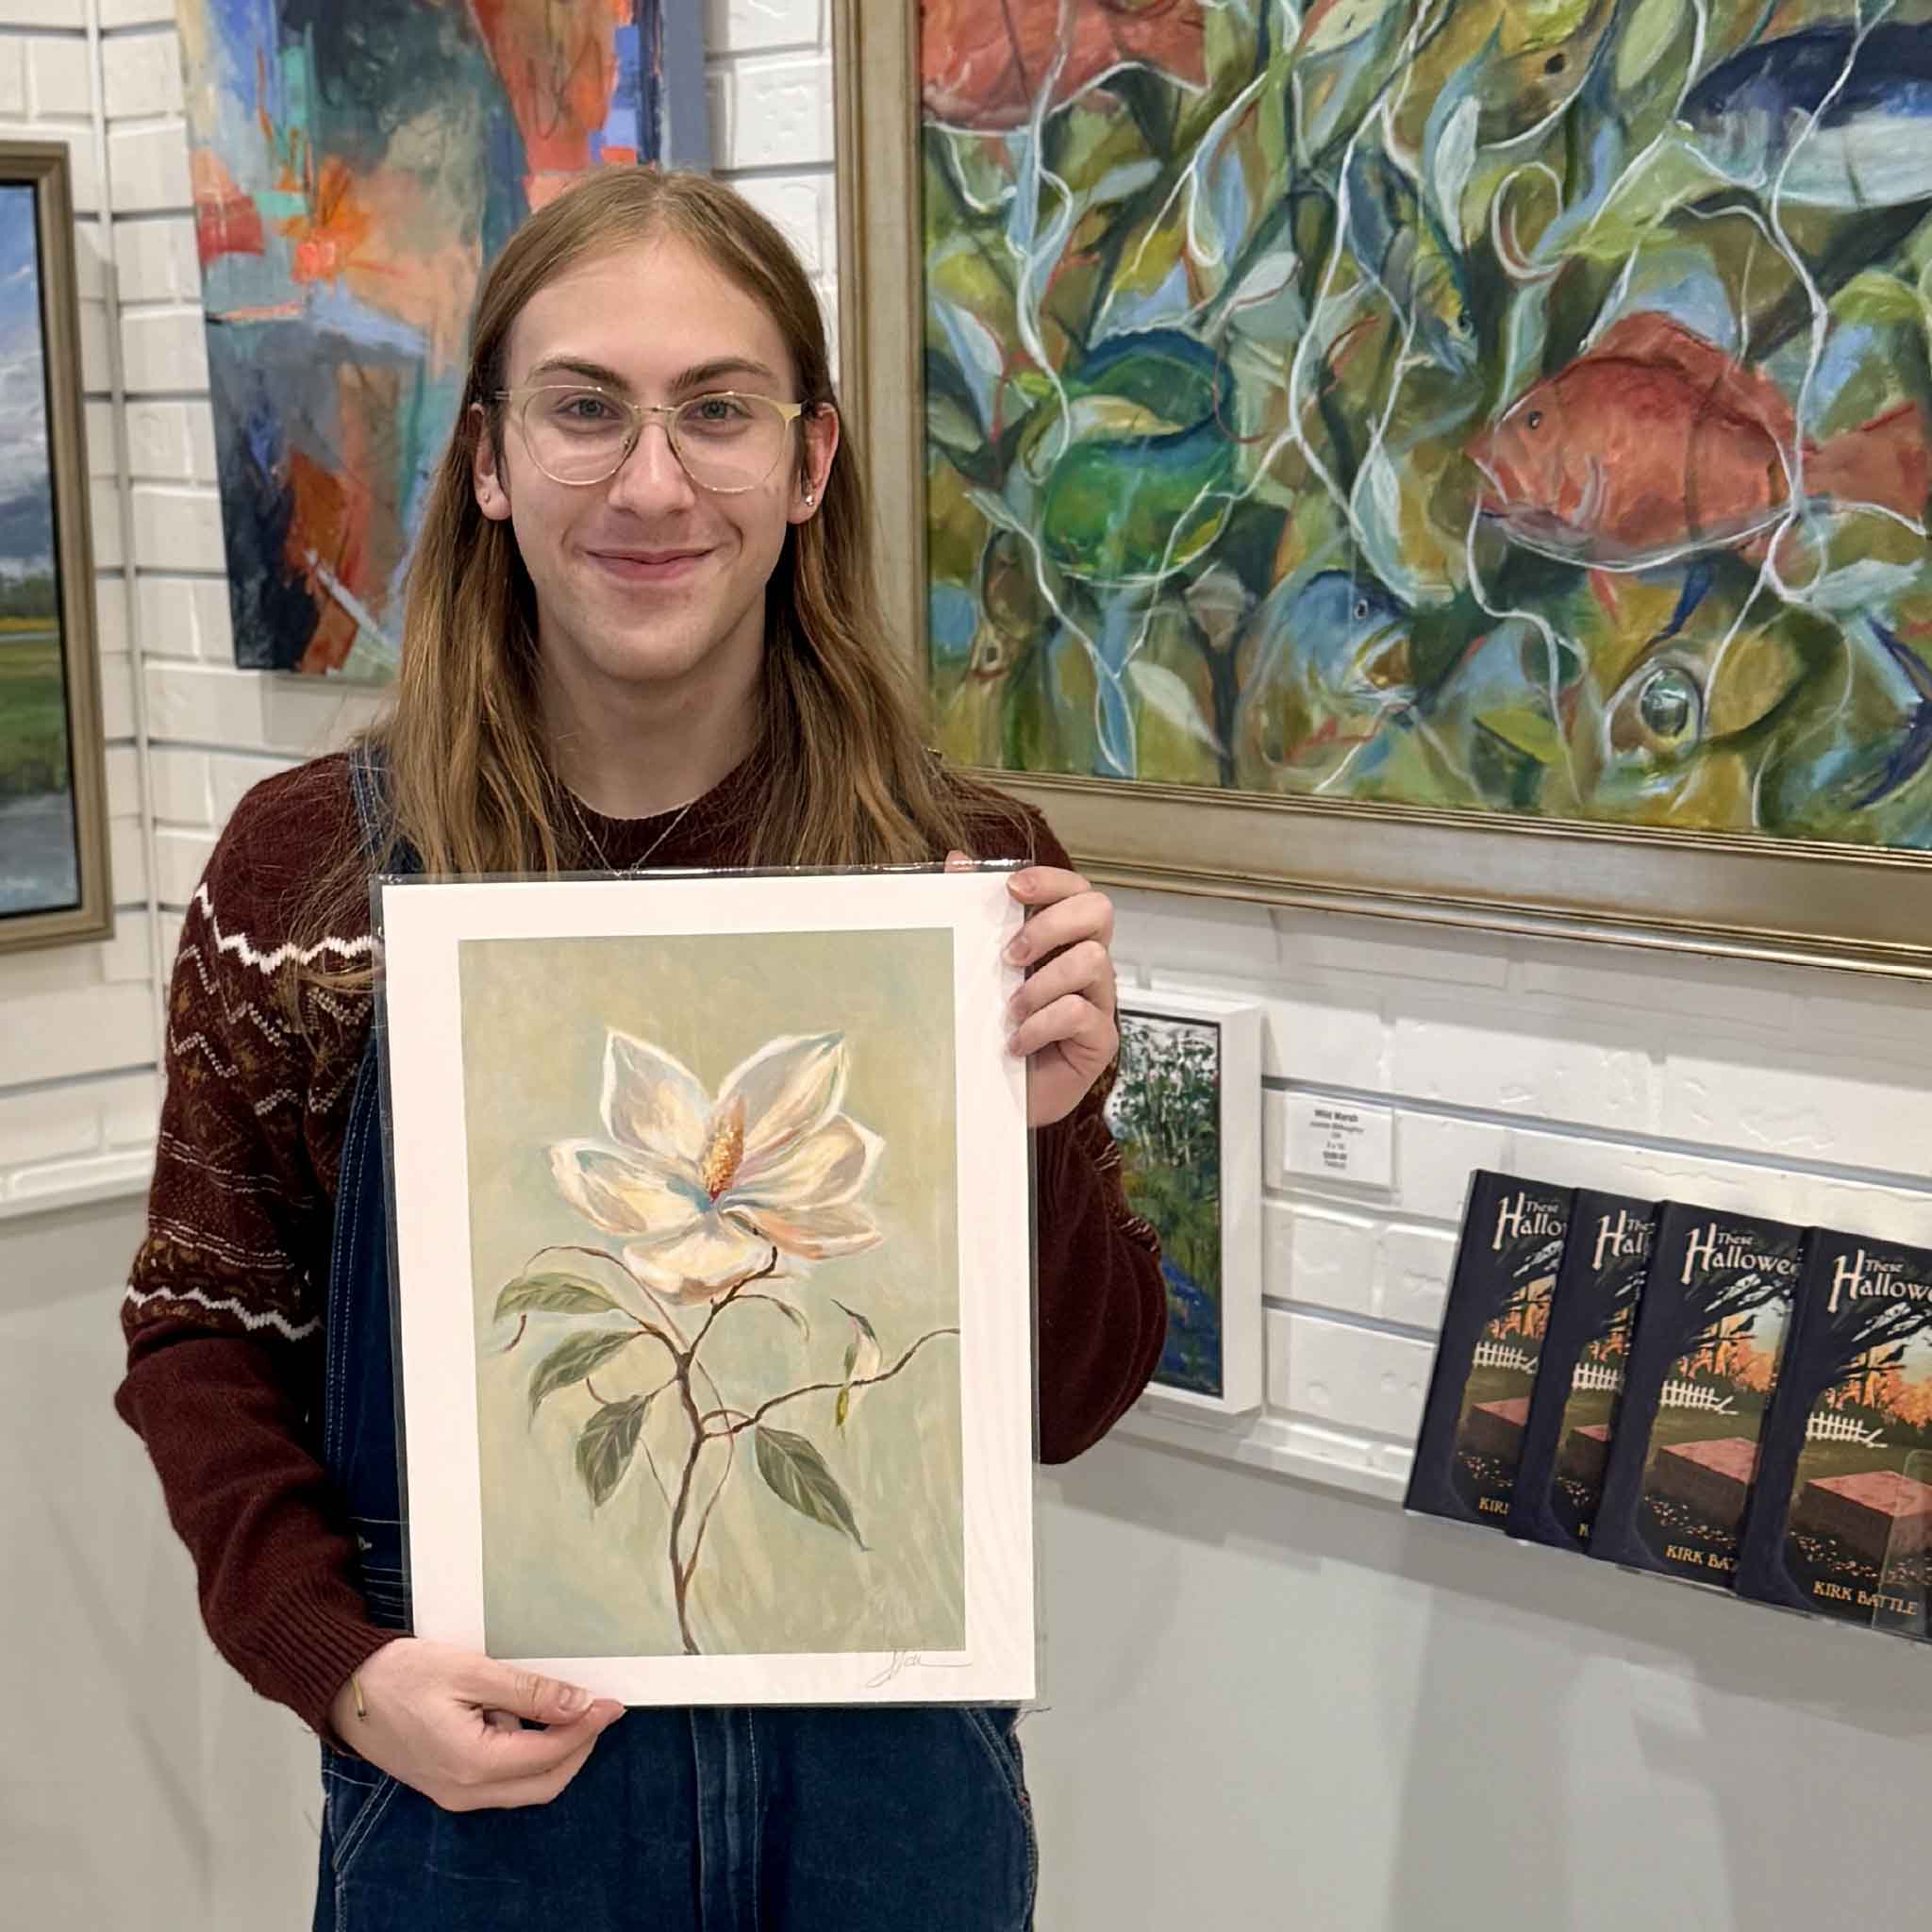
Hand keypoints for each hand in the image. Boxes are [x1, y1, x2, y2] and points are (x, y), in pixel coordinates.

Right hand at [328, 1637, 623, 1810]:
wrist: (344, 1690)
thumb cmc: (399, 1675)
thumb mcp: (471, 1671)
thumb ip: (530, 1691)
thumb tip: (580, 1704)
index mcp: (472, 1764)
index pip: (550, 1755)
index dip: (587, 1728)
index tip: (611, 1703)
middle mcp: (465, 1791)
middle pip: (544, 1783)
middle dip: (578, 1747)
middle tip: (596, 1709)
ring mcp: (454, 1793)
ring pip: (524, 1786)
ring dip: (552, 1753)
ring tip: (561, 1707)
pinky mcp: (447, 1783)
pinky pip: (501, 1780)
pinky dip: (525, 1755)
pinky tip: (523, 1717)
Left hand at [947, 852, 1118, 1127]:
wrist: (992, 1098)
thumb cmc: (988, 1030)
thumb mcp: (975, 971)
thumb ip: (973, 917)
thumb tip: (957, 861)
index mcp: (1062, 940)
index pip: (1076, 890)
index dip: (1052, 880)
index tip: (1012, 888)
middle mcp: (1088, 964)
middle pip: (1099, 911)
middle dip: (1051, 925)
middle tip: (1009, 956)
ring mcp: (1099, 1001)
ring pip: (1092, 961)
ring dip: (1042, 983)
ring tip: (1010, 1011)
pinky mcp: (1100, 1040)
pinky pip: (1079, 1013)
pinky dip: (1041, 1025)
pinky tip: (1015, 1044)